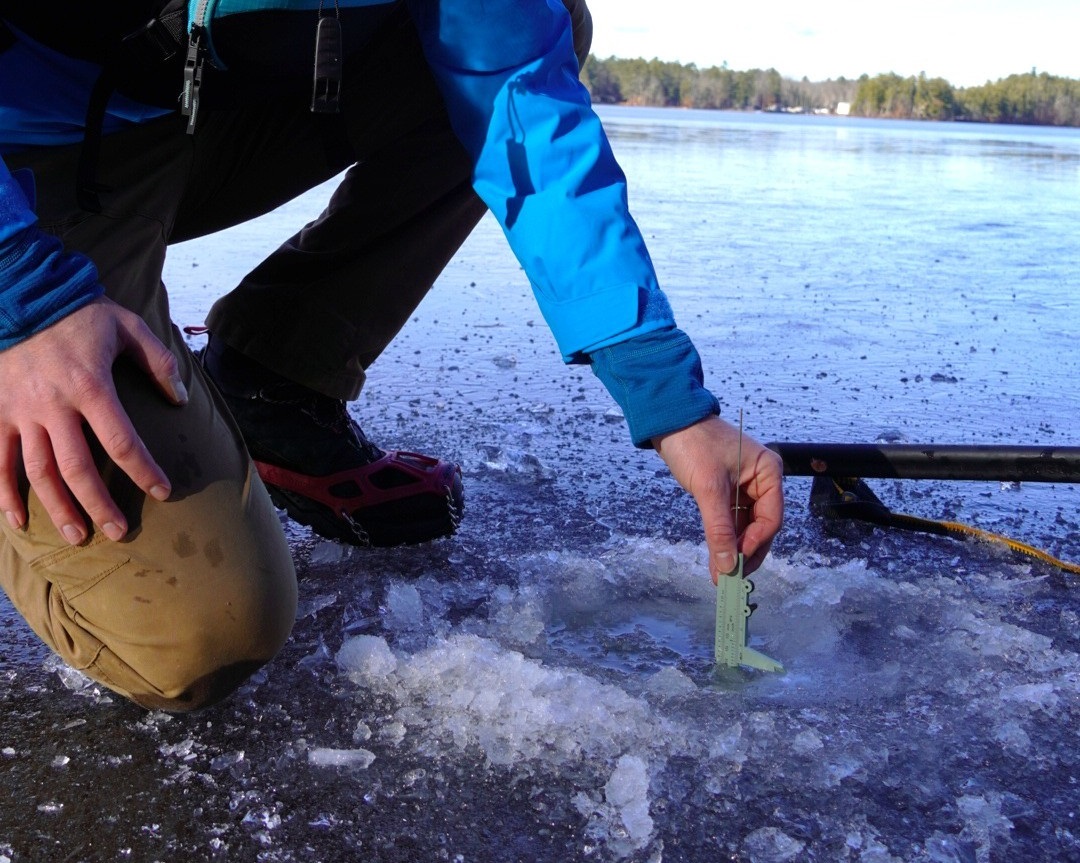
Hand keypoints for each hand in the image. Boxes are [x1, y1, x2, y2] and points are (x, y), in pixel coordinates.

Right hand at [0, 297, 187, 543]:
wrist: (20, 293)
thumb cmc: (80, 313)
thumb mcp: (128, 326)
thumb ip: (159, 362)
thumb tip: (180, 400)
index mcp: (90, 386)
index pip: (122, 442)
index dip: (144, 471)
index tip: (164, 491)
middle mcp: (53, 405)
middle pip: (78, 468)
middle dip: (99, 505)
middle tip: (119, 532)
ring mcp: (20, 411)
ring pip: (38, 472)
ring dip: (58, 508)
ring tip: (79, 536)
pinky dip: (4, 493)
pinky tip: (19, 521)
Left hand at [653, 415, 783, 580]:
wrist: (669, 421)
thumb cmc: (693, 443)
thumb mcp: (708, 487)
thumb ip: (719, 527)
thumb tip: (727, 564)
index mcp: (768, 473)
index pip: (771, 518)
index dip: (756, 543)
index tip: (738, 563)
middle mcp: (762, 481)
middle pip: (761, 527)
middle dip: (746, 552)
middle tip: (731, 577)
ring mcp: (745, 487)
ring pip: (746, 527)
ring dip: (734, 550)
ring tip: (722, 574)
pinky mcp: (728, 492)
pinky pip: (732, 521)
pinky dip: (725, 539)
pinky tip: (718, 558)